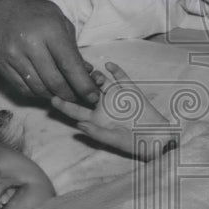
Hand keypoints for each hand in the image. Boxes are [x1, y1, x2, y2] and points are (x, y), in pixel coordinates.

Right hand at [0, 0, 98, 103]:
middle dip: (71, 95)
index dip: (84, 85)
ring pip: (39, 89)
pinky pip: (23, 89)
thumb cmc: (36, 13)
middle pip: (54, 82)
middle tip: (80, 98)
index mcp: (49, 31)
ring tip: (64, 94)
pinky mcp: (1, 65)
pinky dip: (38, 93)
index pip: (69, 65)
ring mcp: (12, 56)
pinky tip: (46, 89)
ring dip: (55, 96)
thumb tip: (87, 73)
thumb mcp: (60, 22)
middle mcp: (29, 45)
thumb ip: (73, 49)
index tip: (94, 97)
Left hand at [51, 63, 171, 158]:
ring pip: (101, 82)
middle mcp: (103, 105)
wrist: (156, 138)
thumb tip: (78, 124)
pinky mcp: (130, 90)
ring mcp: (116, 96)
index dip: (64, 105)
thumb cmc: (133, 143)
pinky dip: (115, 70)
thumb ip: (96, 132)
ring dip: (95, 76)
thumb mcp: (113, 140)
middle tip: (71, 76)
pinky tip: (109, 65)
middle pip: (85, 91)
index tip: (52, 98)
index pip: (75, 110)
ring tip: (94, 76)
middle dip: (77, 83)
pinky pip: (121, 77)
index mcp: (95, 119)